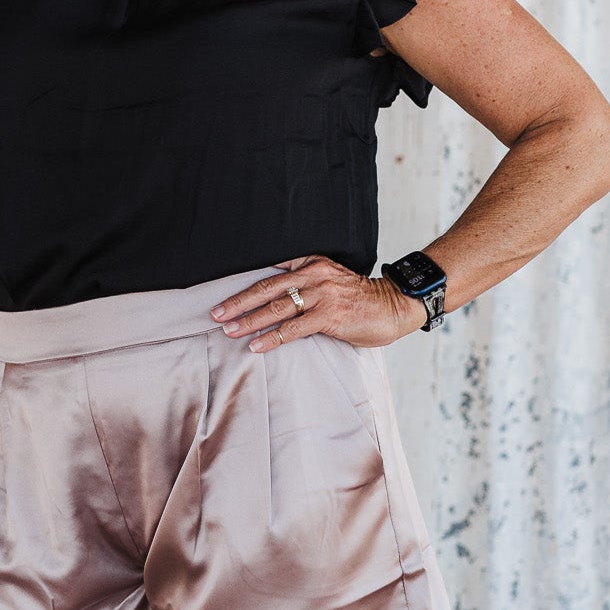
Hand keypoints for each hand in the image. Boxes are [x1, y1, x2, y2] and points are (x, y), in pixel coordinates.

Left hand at [211, 257, 425, 353]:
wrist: (393, 306)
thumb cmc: (359, 299)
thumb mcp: (328, 281)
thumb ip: (303, 285)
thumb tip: (271, 301)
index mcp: (310, 264)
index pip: (270, 273)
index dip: (244, 286)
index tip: (222, 297)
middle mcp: (314, 275)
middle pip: (267, 288)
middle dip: (238, 302)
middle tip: (216, 314)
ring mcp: (322, 295)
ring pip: (277, 308)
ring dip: (249, 320)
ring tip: (229, 330)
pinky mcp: (330, 316)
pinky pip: (294, 328)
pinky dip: (272, 338)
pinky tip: (256, 346)